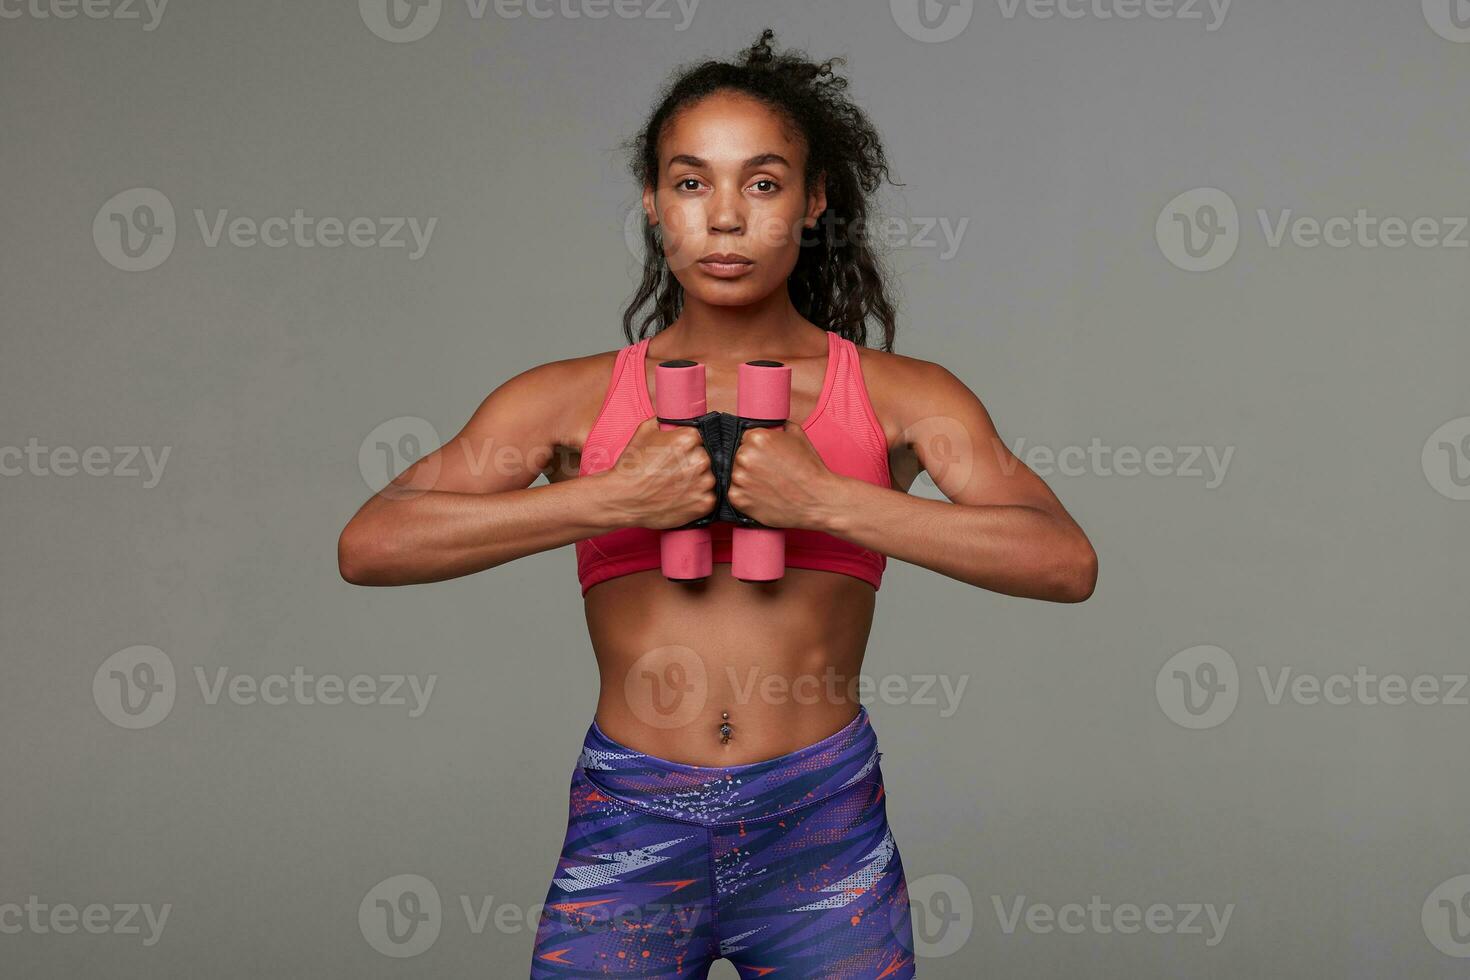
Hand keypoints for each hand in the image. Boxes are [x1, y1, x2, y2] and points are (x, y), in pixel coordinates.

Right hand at [600, 417, 716, 529]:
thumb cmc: (632, 467)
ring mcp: (704, 482)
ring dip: (697, 481)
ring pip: (709, 477)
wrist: (623, 499)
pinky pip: (709, 497)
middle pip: (706, 457)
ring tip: (676, 486)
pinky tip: (681, 498)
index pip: (700, 437)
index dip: (688, 446)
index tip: (679, 454)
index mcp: (688, 438)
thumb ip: (665, 421)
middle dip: (693, 463)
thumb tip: (674, 419)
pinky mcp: (705, 503)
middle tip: (675, 472)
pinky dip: (698, 498)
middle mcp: (700, 459)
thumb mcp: (644, 431)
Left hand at [725, 424, 838, 528]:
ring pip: (736, 474)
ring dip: (748, 479)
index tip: (766, 456)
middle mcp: (744, 456)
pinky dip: (746, 495)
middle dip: (752, 462)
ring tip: (768, 485)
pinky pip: (735, 493)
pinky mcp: (738, 499)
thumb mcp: (798, 435)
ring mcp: (739, 478)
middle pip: (739, 455)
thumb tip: (772, 424)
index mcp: (756, 438)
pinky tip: (763, 495)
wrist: (818, 500)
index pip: (746, 438)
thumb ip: (780, 426)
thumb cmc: (810, 469)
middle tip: (769, 472)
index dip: (757, 447)